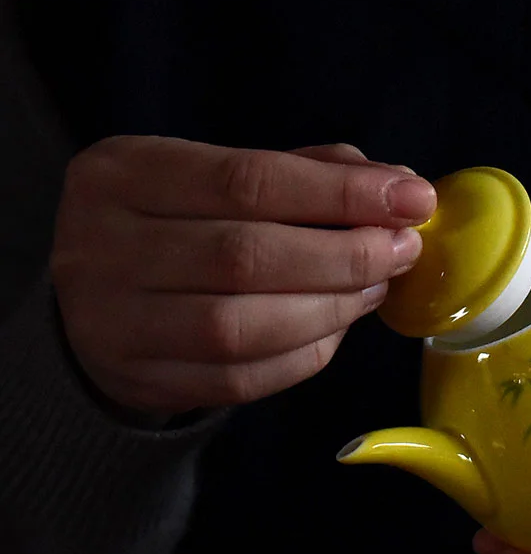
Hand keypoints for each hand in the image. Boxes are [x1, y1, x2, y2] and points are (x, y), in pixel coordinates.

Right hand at [51, 137, 435, 416]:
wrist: (96, 297)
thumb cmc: (178, 223)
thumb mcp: (218, 175)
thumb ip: (305, 173)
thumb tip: (397, 184)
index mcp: (125, 174)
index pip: (247, 180)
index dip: (340, 194)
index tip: (411, 198)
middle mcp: (103, 247)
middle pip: (246, 256)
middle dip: (346, 255)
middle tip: (403, 249)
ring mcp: (113, 322)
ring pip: (242, 327)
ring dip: (332, 308)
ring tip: (375, 287)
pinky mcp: (141, 379)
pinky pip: (242, 378)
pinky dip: (306, 354)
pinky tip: (337, 326)